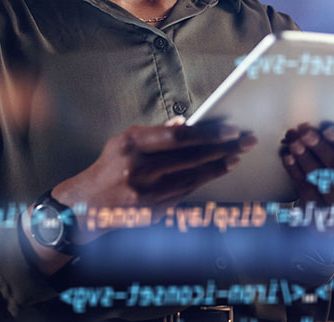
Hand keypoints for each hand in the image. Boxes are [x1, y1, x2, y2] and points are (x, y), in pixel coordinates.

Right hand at [52, 118, 257, 243]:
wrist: (88, 204)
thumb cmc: (110, 166)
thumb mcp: (124, 141)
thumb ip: (155, 132)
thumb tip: (186, 123)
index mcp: (131, 145)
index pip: (178, 137)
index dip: (208, 133)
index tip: (230, 129)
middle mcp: (140, 169)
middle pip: (191, 157)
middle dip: (223, 148)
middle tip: (245, 141)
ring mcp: (147, 193)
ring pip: (193, 177)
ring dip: (218, 166)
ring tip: (236, 156)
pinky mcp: (153, 210)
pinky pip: (185, 193)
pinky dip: (203, 181)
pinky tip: (217, 171)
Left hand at [279, 122, 333, 209]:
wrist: (332, 203)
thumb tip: (313, 126)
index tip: (327, 131)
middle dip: (319, 146)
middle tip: (306, 134)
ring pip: (319, 176)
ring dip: (305, 157)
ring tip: (294, 143)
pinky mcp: (319, 207)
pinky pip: (305, 186)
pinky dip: (295, 170)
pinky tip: (288, 157)